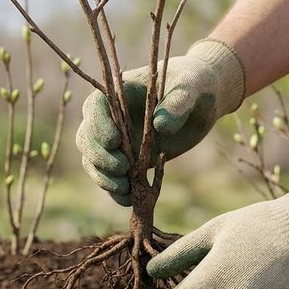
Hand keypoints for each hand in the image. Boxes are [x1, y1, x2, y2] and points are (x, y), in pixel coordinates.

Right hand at [76, 39, 244, 205]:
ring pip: (93, 161)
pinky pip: (111, 177)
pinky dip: (115, 191)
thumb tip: (160, 126)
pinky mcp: (127, 160)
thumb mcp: (190, 89)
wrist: (201, 104)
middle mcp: (110, 118)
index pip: (95, 108)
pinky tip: (128, 201)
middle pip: (86, 138)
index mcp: (118, 93)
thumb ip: (177, 103)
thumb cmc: (193, 86)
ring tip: (125, 190)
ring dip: (104, 178)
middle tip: (123, 169)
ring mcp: (116, 141)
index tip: (115, 141)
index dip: (99, 125)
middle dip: (99, 156)